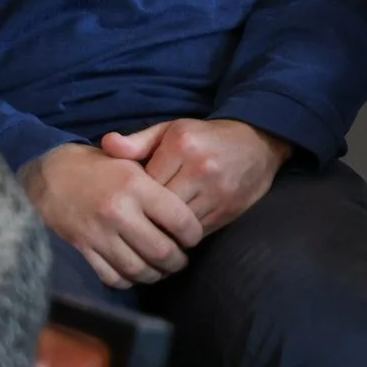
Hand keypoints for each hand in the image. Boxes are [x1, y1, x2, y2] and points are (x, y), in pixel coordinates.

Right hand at [23, 142, 205, 287]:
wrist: (50, 176)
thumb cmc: (99, 167)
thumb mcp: (131, 161)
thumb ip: (160, 177)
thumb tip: (190, 198)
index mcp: (136, 186)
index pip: (179, 219)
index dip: (193, 234)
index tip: (194, 236)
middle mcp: (118, 212)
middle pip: (161, 250)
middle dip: (177, 260)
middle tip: (182, 259)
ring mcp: (98, 233)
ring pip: (137, 268)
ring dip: (155, 274)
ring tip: (163, 269)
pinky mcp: (82, 248)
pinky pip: (110, 275)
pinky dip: (127, 280)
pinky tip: (136, 274)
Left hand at [101, 118, 291, 234]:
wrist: (260, 141)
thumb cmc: (207, 137)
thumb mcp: (173, 130)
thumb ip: (139, 141)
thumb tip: (106, 145)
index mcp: (181, 145)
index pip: (144, 183)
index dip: (132, 197)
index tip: (124, 204)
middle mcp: (200, 168)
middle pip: (160, 207)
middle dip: (145, 218)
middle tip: (131, 226)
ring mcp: (217, 191)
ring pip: (178, 224)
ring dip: (163, 232)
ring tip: (149, 236)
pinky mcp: (230, 208)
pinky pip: (198, 231)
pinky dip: (183, 236)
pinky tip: (174, 235)